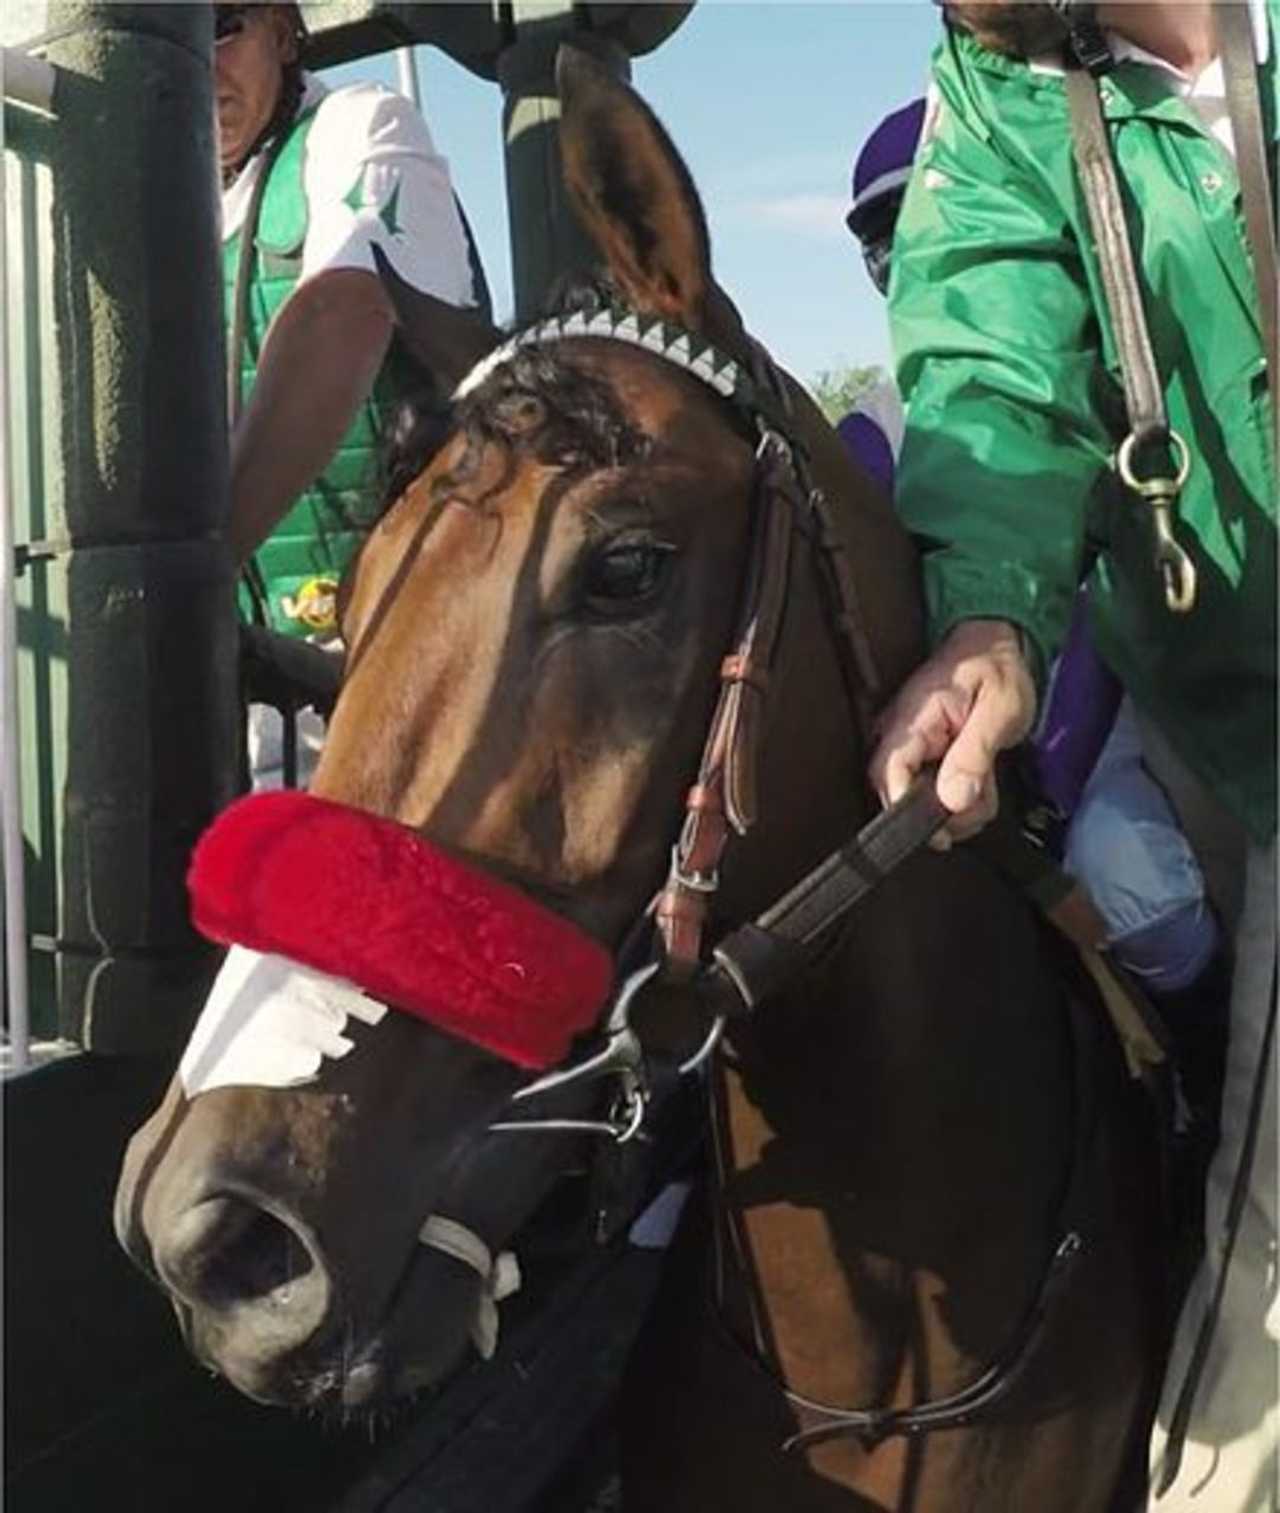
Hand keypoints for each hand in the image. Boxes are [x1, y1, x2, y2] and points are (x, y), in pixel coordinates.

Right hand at [868, 618, 1035, 847]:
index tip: (942, 830)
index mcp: (912, 720)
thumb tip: (953, 800)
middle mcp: (900, 735)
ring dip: (958, 809)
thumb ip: (975, 754)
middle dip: (944, 814)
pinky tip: (979, 782)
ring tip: (986, 786)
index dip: (908, 810)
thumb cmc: (996, 669)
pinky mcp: (922, 756)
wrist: (993, 646)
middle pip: (899, 796)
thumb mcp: (1000, 708)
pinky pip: (931, 793)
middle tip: (980, 801)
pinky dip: (960, 798)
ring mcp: (909, 747)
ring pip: (918, 802)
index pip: (888, 774)